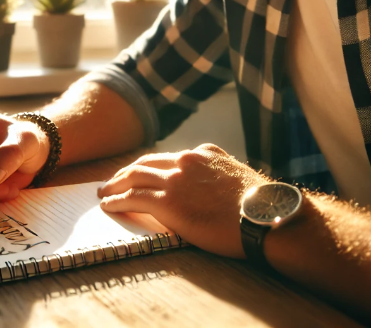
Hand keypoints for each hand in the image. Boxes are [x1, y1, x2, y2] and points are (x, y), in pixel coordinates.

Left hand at [97, 144, 267, 258]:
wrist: (267, 216)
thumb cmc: (261, 204)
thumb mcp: (240, 175)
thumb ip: (220, 171)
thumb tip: (215, 179)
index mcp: (203, 153)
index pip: (167, 158)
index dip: (149, 167)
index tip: (139, 173)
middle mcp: (185, 161)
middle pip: (145, 163)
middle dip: (125, 172)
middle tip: (112, 180)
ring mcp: (175, 180)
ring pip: (134, 177)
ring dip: (114, 184)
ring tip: (104, 192)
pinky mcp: (168, 202)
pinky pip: (133, 198)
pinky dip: (117, 200)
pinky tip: (109, 205)